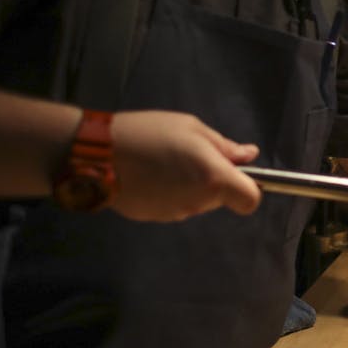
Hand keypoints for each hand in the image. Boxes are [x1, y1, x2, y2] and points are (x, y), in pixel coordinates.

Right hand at [113, 110, 261, 220]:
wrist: (97, 154)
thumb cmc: (149, 133)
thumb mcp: (192, 128)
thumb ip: (224, 146)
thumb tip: (249, 155)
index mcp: (214, 178)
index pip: (250, 200)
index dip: (250, 188)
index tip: (237, 173)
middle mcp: (198, 202)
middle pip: (221, 198)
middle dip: (213, 180)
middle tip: (190, 154)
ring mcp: (175, 214)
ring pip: (197, 202)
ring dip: (190, 186)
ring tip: (164, 162)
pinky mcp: (154, 218)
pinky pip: (174, 206)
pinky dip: (169, 193)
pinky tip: (150, 175)